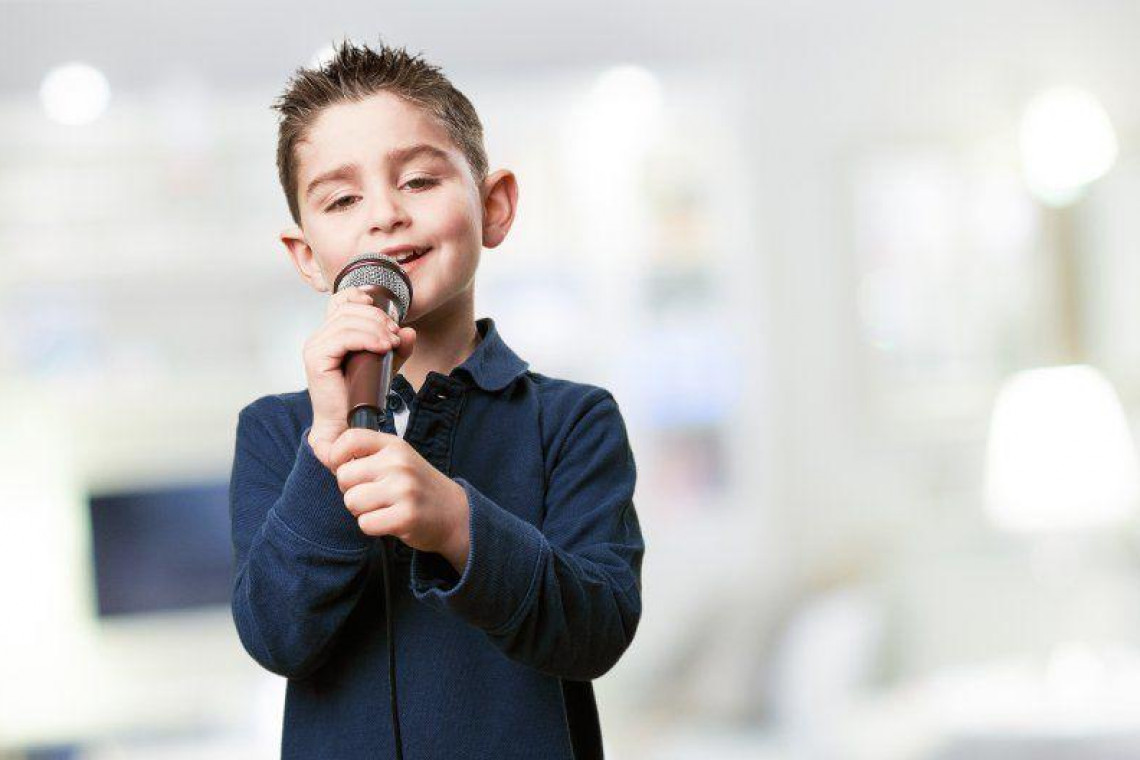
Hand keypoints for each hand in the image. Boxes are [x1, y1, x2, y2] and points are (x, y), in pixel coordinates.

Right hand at [303, 287, 416, 470]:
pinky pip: (343, 337)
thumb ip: (397, 348)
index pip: (340, 301)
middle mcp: (319, 337)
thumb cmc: (360, 396)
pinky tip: (382, 347)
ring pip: (347, 321)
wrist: (345, 426)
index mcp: (330, 334)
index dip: (362, 298)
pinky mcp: (317, 358)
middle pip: (348, 309)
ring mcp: (315, 347)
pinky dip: (367, 339)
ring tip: (391, 343)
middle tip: (395, 334)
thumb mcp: (384, 365)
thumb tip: (409, 331)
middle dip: (377, 318)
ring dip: (375, 329)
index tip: (386, 314)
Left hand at [330, 428, 470, 572]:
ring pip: (352, 502)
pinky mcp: (405, 516)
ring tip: (382, 508)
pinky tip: (389, 521)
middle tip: (373, 495)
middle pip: (344, 477)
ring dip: (362, 511)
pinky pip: (365, 524)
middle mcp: (399, 464)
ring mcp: (403, 490)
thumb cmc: (418, 487)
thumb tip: (323, 454)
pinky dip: (372, 527)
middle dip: (351, 491)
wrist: (454, 513)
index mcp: (394, 446)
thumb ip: (365, 455)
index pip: (349, 440)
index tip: (348, 471)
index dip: (337, 458)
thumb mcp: (397, 460)